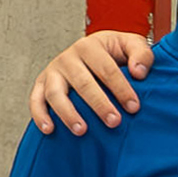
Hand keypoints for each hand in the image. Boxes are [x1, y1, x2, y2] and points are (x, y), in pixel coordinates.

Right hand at [28, 34, 150, 136]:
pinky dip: (40, 115)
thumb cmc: (115, 52)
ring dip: (68, 113)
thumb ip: (141, 54)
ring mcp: (52, 72)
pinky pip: (35, 100)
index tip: (134, 107)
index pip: (106, 69)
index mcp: (90, 46)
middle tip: (114, 122)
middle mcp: (68, 58)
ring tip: (82, 131)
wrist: (93, 51)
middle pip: (82, 83)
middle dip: (99, 104)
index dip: (121, 88)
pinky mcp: (41, 85)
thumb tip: (138, 73)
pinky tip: (49, 130)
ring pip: (56, 93)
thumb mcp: (131, 45)